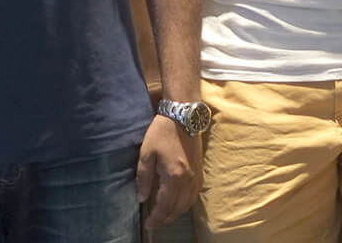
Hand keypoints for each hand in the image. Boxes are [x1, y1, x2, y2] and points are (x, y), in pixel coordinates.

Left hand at [135, 113, 200, 230]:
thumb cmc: (162, 131)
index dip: (156, 219)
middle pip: (178, 208)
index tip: (148, 226)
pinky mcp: (200, 170)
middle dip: (166, 218)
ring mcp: (196, 176)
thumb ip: (143, 177)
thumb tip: (141, 198)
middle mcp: (188, 180)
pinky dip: (186, 203)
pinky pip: (194, 195)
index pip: (165, 206)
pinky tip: (178, 202)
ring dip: (177, 213)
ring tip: (165, 215)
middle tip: (154, 222)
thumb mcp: (147, 153)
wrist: (183, 114)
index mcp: (174, 176)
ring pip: (188, 203)